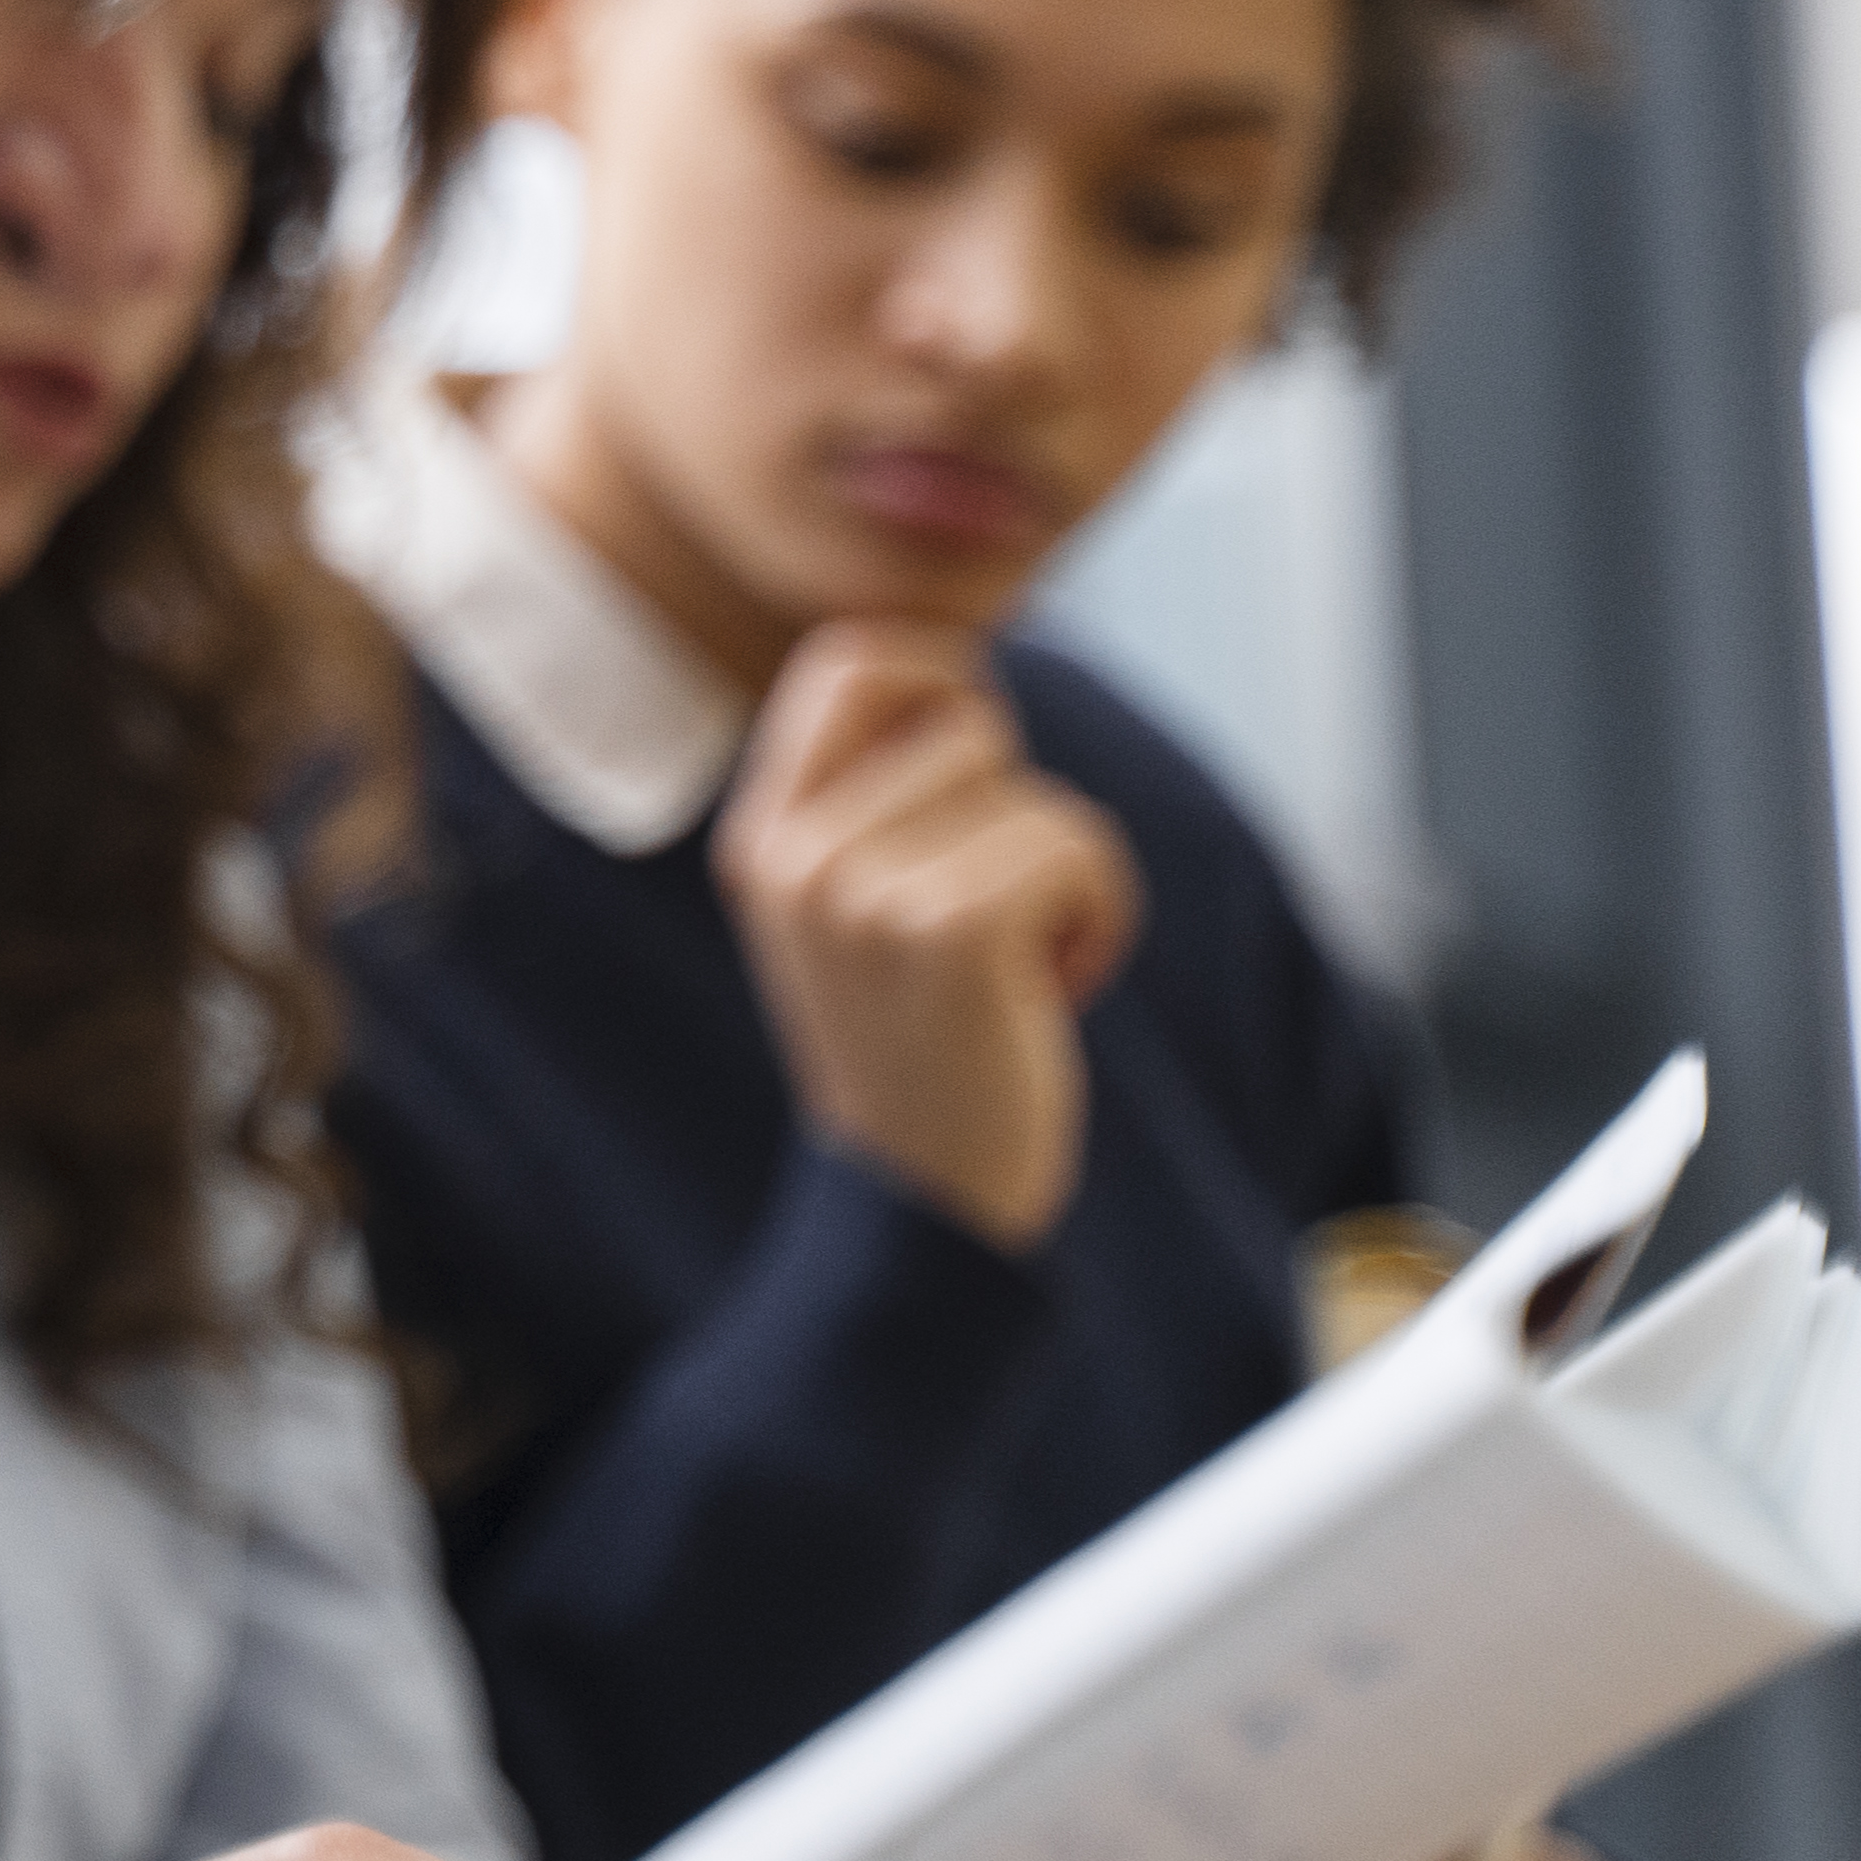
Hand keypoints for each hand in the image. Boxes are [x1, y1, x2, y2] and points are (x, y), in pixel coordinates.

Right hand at [717, 627, 1143, 1249]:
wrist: (923, 1198)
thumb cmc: (922, 1044)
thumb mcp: (854, 909)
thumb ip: (875, 803)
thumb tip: (960, 670)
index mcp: (760, 840)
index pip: (849, 662)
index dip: (940, 676)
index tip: (977, 752)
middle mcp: (792, 855)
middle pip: (968, 719)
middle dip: (1015, 804)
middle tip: (986, 910)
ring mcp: (857, 892)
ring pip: (1034, 792)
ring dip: (1065, 873)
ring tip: (1016, 962)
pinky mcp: (945, 930)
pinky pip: (1076, 847)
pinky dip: (1100, 914)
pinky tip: (1051, 988)